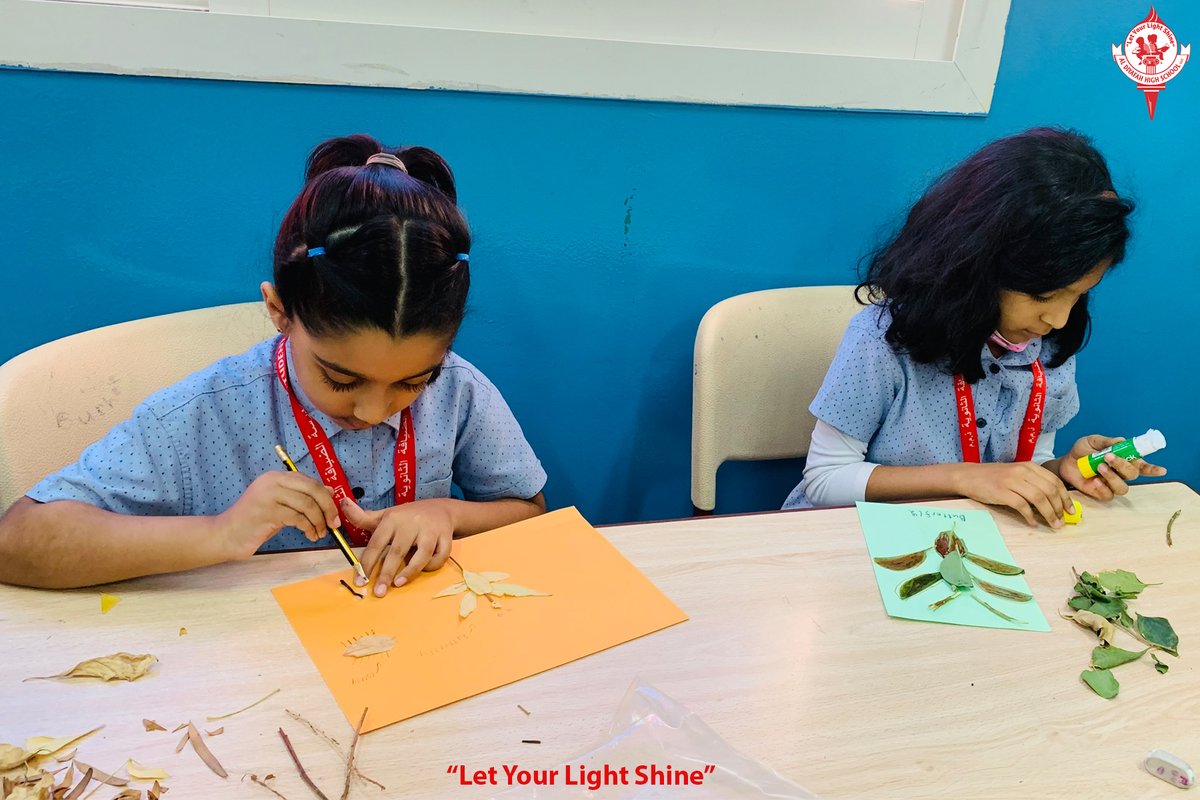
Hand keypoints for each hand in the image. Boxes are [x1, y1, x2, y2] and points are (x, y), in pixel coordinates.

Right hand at [215, 472, 340, 557]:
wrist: (226, 535)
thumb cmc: (254, 522)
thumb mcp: (281, 506)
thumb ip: (301, 498)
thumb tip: (330, 491)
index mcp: (275, 477)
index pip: (309, 481)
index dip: (326, 496)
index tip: (333, 512)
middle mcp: (272, 481)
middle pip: (312, 489)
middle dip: (328, 507)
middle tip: (334, 523)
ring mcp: (269, 495)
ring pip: (307, 505)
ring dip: (319, 521)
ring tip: (319, 533)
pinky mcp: (267, 511)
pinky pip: (298, 518)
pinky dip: (309, 528)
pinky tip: (309, 535)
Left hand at [341, 499, 454, 596]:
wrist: (441, 508)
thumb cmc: (408, 517)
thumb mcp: (386, 515)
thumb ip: (364, 517)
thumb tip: (343, 504)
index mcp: (392, 519)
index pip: (376, 543)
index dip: (367, 563)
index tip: (360, 581)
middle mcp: (411, 523)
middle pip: (397, 551)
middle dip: (386, 573)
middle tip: (378, 592)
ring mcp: (430, 530)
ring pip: (422, 553)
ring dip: (410, 571)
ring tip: (398, 584)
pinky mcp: (446, 536)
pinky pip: (440, 555)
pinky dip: (432, 565)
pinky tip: (424, 570)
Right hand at [952, 462, 1072, 528]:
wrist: (968, 476)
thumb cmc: (993, 478)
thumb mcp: (1016, 474)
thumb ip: (1033, 483)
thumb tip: (1053, 502)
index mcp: (1029, 466)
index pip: (1054, 481)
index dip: (1065, 497)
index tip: (1070, 510)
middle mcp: (1022, 472)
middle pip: (1049, 490)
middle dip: (1059, 508)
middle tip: (1062, 522)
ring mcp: (1012, 481)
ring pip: (1039, 498)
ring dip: (1049, 514)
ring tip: (1053, 525)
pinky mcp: (1002, 492)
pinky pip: (1022, 506)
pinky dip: (1030, 516)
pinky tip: (1033, 523)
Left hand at [1056, 434, 1167, 500]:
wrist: (1065, 463)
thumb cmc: (1082, 451)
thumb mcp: (1092, 441)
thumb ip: (1106, 441)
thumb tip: (1121, 441)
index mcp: (1124, 460)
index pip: (1142, 465)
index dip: (1153, 469)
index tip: (1162, 470)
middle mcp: (1121, 473)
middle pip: (1133, 474)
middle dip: (1123, 465)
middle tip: (1108, 456)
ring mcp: (1112, 484)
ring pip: (1123, 487)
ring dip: (1113, 477)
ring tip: (1099, 467)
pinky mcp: (1101, 493)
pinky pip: (1108, 495)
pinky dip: (1102, 488)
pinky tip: (1094, 480)